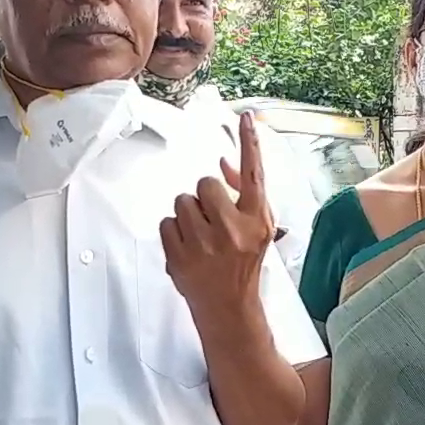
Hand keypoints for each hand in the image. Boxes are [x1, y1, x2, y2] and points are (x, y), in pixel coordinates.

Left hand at [160, 112, 274, 309]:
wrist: (229, 306)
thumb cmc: (243, 262)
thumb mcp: (258, 228)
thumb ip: (244, 194)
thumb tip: (223, 163)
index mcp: (257, 221)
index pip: (255, 173)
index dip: (250, 143)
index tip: (246, 118)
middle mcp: (233, 230)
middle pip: (205, 184)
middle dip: (204, 198)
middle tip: (212, 220)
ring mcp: (205, 245)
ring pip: (181, 202)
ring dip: (187, 215)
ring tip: (199, 237)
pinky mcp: (181, 257)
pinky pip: (166, 223)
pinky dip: (173, 233)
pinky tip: (187, 248)